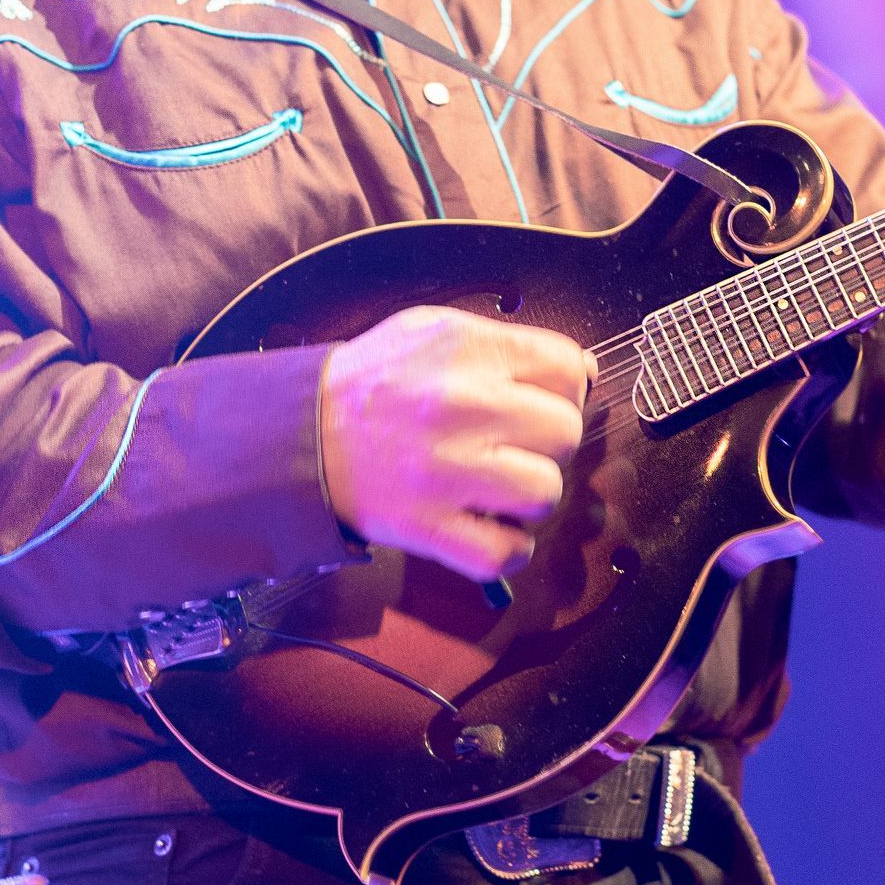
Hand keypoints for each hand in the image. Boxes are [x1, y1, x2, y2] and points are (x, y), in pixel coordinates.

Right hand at [319, 306, 593, 584]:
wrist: (302, 435)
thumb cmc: (374, 383)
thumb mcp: (433, 332)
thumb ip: (508, 344)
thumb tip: (582, 372)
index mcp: (465, 350)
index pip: (567, 369)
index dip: (563, 389)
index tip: (539, 401)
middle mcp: (461, 406)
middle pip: (564, 430)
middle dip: (546, 441)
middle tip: (510, 444)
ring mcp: (446, 471)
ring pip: (546, 492)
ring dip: (530, 495)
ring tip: (498, 485)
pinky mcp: (428, 526)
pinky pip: (506, 552)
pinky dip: (508, 548)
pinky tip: (489, 526)